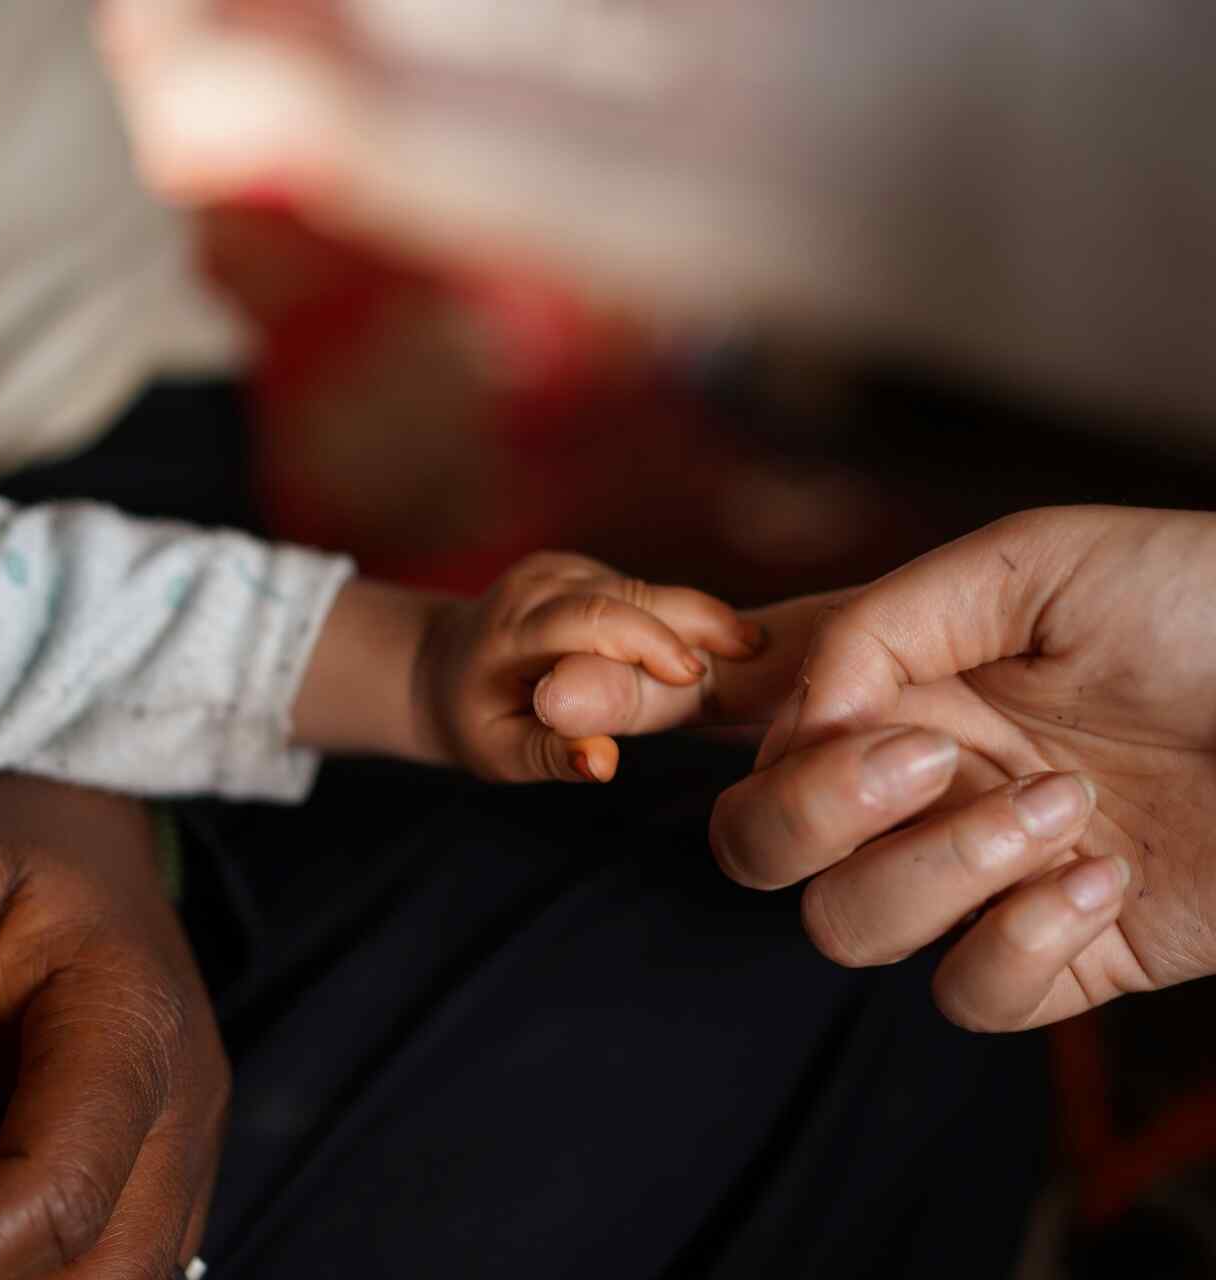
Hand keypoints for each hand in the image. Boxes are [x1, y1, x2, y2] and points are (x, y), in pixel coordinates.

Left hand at [0, 775, 228, 1278]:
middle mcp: (184, 1105)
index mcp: (137, 1025)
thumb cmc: (16, 855)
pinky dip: (9, 1246)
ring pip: (106, 1277)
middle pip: (106, 1272)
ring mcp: (182, 1146)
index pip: (58, 1199)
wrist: (89, 840)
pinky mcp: (161, 1171)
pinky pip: (94, 1259)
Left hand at [416, 551, 762, 782]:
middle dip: (696, 618)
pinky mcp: (577, 567)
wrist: (442, 667)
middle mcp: (536, 586)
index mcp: (511, 632)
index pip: (590, 619)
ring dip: (695, 618)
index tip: (697, 674)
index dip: (650, 640)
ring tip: (750, 648)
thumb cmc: (476, 721)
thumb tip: (603, 765)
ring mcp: (557, 568)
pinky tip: (713, 642)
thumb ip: (552, 754)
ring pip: (643, 588)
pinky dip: (676, 616)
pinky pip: (638, 589)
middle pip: (630, 592)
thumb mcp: (502, 755)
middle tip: (758, 650)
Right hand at [539, 507, 1215, 1030]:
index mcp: (890, 680)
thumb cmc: (1201, 602)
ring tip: (1060, 804)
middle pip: (759, 844)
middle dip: (817, 809)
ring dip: (941, 868)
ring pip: (844, 927)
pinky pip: (962, 995)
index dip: (632, 700)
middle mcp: (905, 781)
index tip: (561, 695)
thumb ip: (884, 626)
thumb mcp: (1032, 561)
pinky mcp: (1044, 955)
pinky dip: (1020, 938)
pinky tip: (1099, 870)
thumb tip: (795, 709)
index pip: (730, 703)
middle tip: (926, 754)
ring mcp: (966, 874)